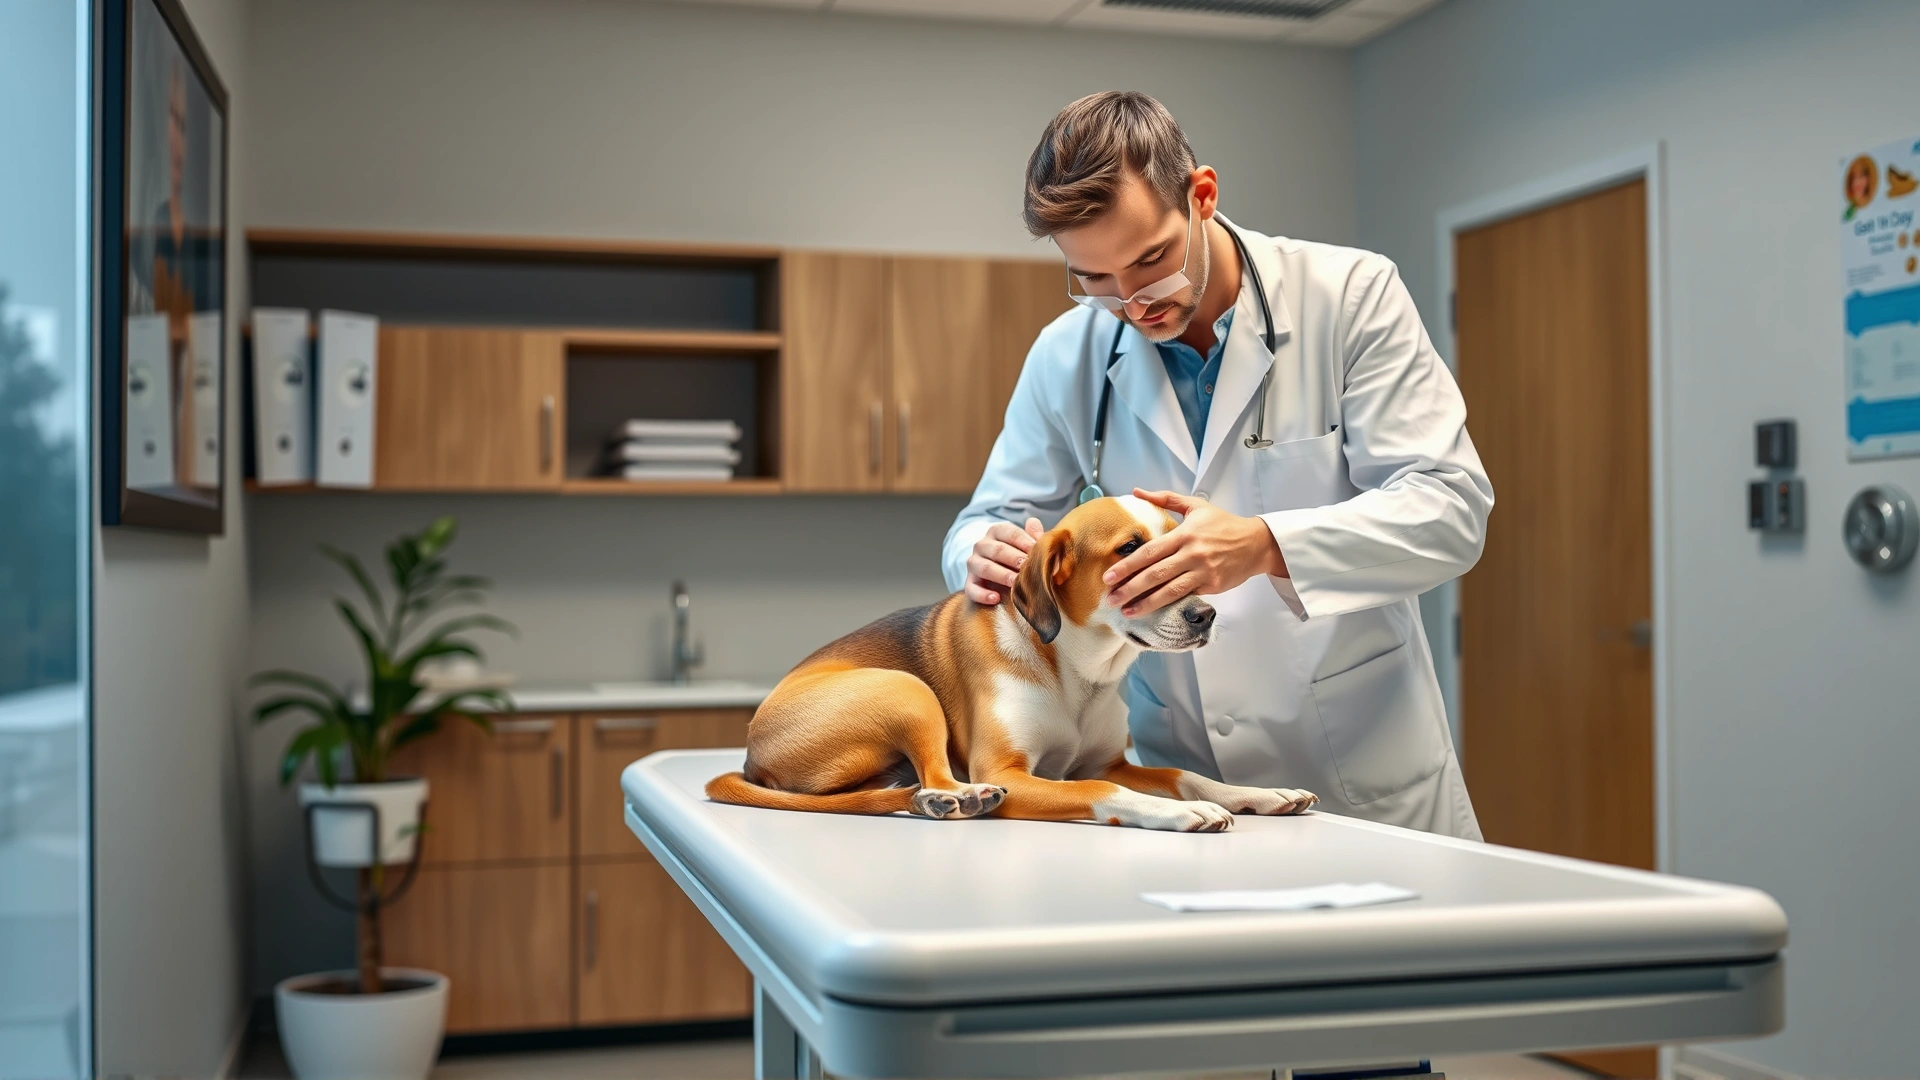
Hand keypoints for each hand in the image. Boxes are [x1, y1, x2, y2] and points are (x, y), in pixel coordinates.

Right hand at [966, 517, 1044, 604]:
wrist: (996, 572)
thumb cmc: (1015, 555)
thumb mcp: (1024, 543)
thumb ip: (1031, 535)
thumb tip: (1034, 523)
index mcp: (996, 532)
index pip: (1009, 532)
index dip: (1023, 541)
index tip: (1035, 550)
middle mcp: (982, 545)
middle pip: (997, 550)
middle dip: (1014, 559)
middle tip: (1027, 567)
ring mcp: (974, 564)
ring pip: (984, 568)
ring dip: (1001, 575)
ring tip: (1015, 584)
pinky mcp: (969, 582)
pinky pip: (972, 589)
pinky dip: (982, 594)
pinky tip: (996, 598)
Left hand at [1103, 489, 1286, 614]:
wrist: (1256, 543)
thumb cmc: (1223, 524)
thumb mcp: (1195, 506)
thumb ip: (1165, 499)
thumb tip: (1136, 491)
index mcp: (1184, 533)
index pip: (1150, 551)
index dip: (1128, 565)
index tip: (1109, 575)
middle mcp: (1192, 553)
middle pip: (1155, 574)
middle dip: (1130, 588)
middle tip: (1110, 598)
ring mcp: (1202, 572)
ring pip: (1169, 590)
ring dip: (1145, 603)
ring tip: (1126, 611)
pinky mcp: (1211, 586)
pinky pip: (1185, 596)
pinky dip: (1167, 605)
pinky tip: (1151, 611)